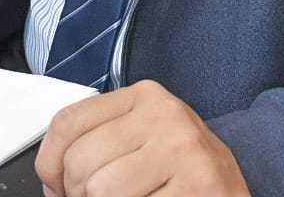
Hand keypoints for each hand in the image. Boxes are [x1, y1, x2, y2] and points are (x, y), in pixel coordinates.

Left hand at [35, 80, 248, 196]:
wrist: (233, 196)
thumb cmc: (182, 175)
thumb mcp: (141, 143)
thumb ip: (97, 148)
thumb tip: (50, 183)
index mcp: (144, 97)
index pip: (68, 122)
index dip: (50, 165)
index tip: (60, 189)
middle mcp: (164, 114)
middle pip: (80, 163)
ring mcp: (183, 149)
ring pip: (101, 193)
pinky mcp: (198, 185)